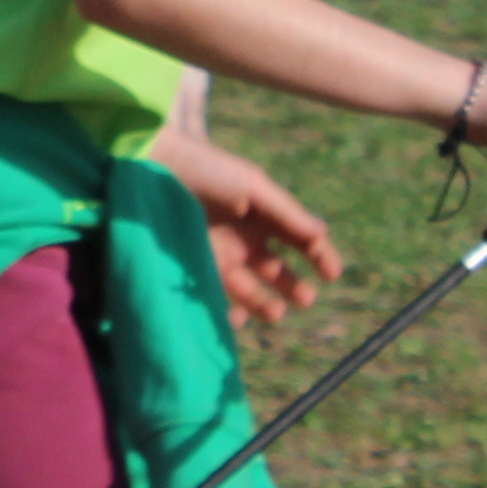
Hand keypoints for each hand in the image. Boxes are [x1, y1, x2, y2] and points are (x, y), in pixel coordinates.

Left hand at [153, 124, 340, 332]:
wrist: (154, 169)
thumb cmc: (207, 171)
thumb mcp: (253, 187)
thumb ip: (287, 213)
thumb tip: (323, 234)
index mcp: (265, 216)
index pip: (301, 241)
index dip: (321, 257)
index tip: (332, 274)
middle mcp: (244, 239)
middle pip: (276, 271)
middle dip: (293, 287)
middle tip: (305, 298)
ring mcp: (220, 256)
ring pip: (249, 290)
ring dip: (265, 304)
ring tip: (276, 313)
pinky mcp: (196, 270)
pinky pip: (217, 299)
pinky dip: (229, 313)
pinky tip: (237, 318)